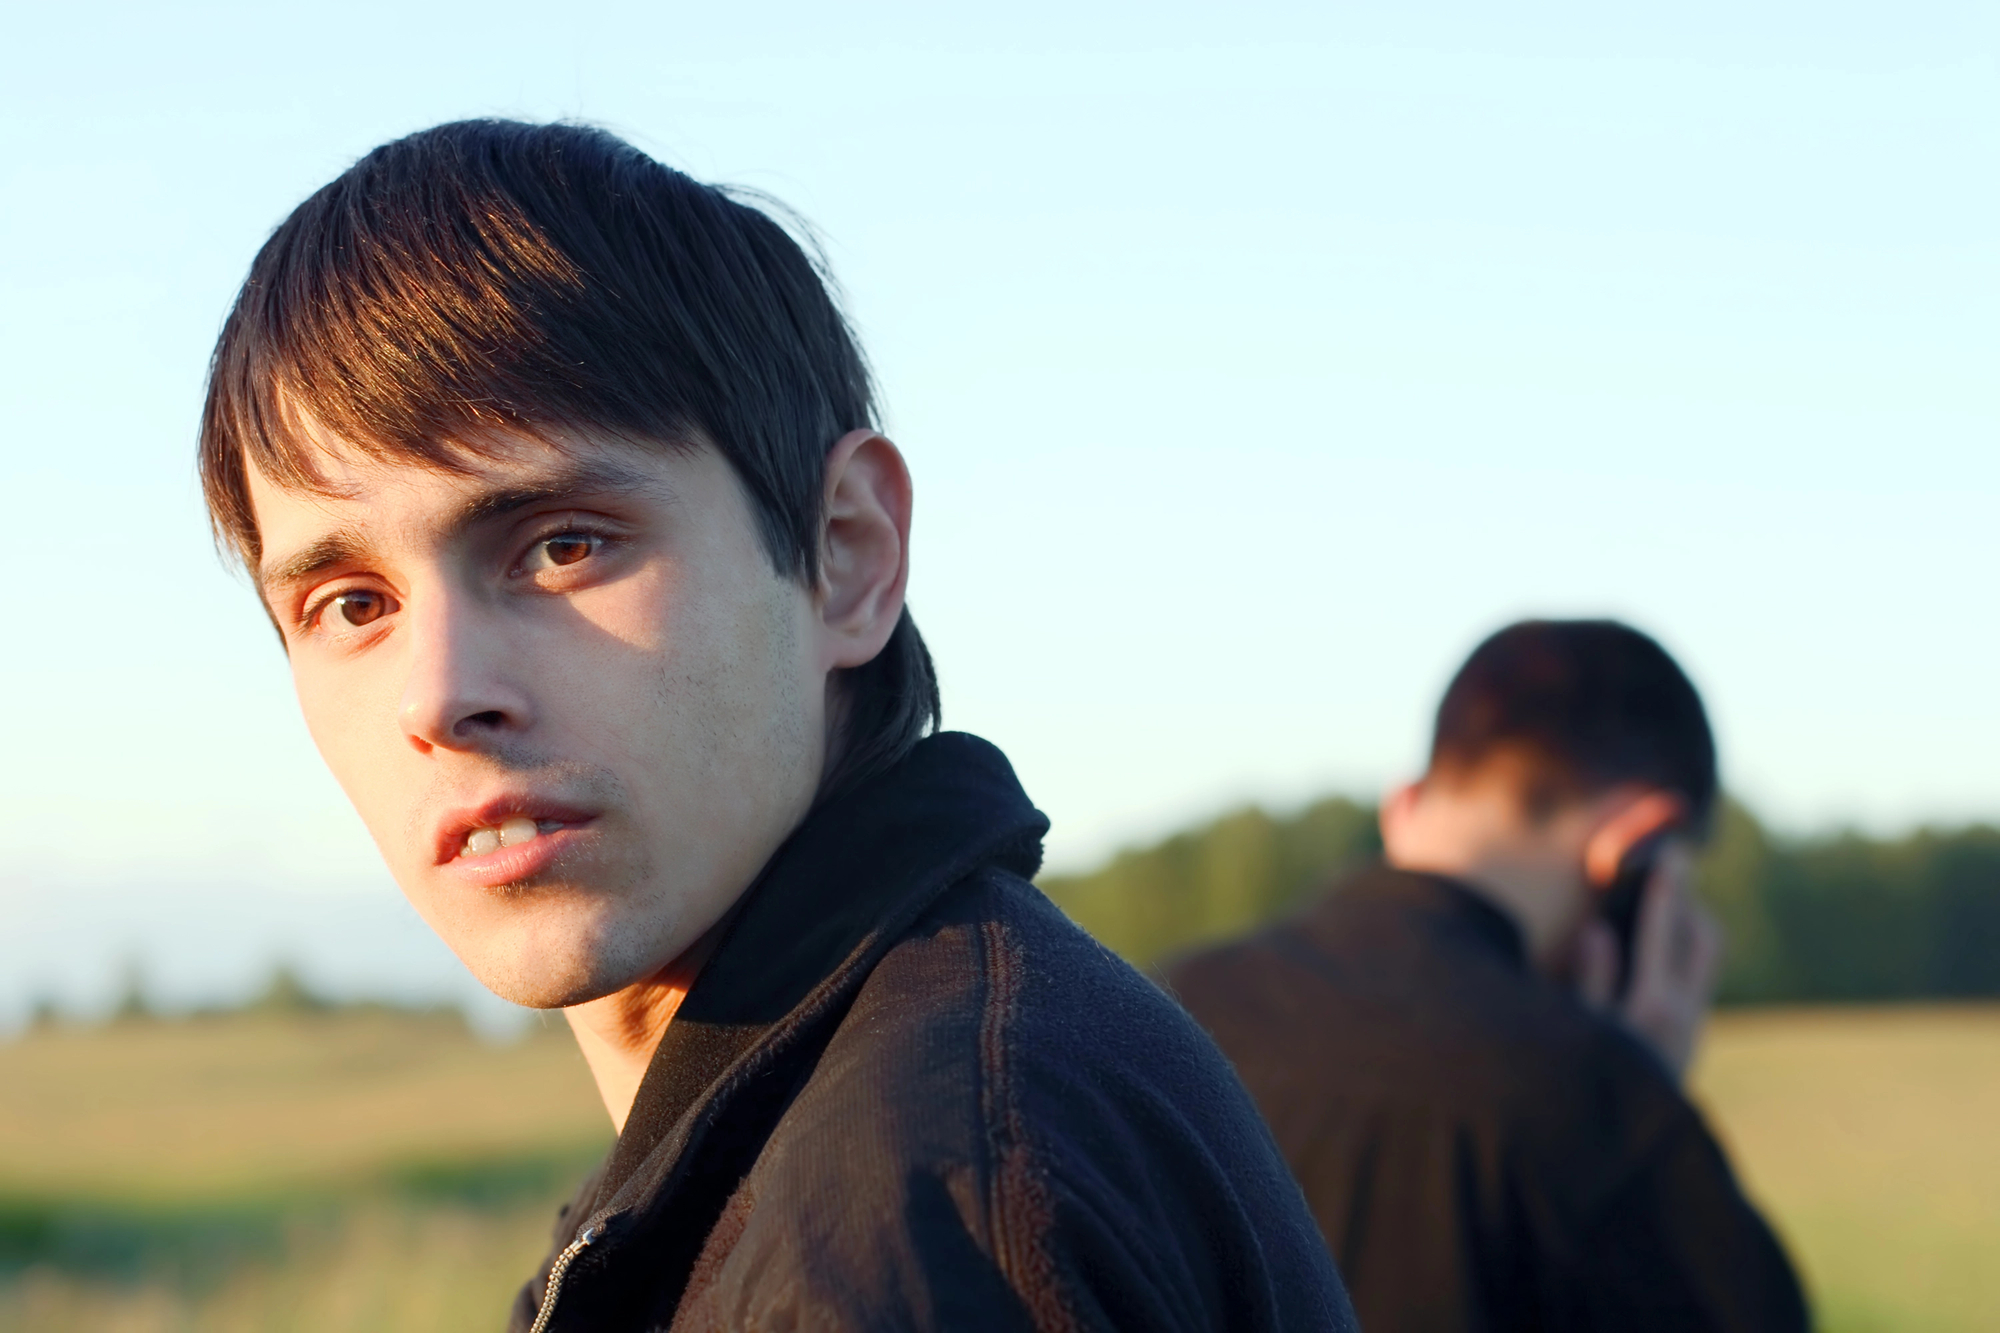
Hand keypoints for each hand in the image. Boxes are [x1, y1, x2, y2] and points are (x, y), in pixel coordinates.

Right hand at [1574, 842, 1722, 1078]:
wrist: (1625, 1159)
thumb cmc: (1581, 1091)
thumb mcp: (1573, 1037)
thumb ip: (1588, 982)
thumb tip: (1600, 930)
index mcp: (1651, 1005)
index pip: (1667, 928)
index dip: (1669, 885)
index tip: (1671, 849)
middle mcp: (1682, 1013)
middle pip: (1705, 936)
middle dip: (1689, 898)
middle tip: (1670, 866)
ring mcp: (1690, 1027)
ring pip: (1706, 958)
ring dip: (1688, 923)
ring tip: (1662, 898)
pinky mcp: (1686, 1039)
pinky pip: (1694, 978)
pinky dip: (1681, 950)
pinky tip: (1652, 947)